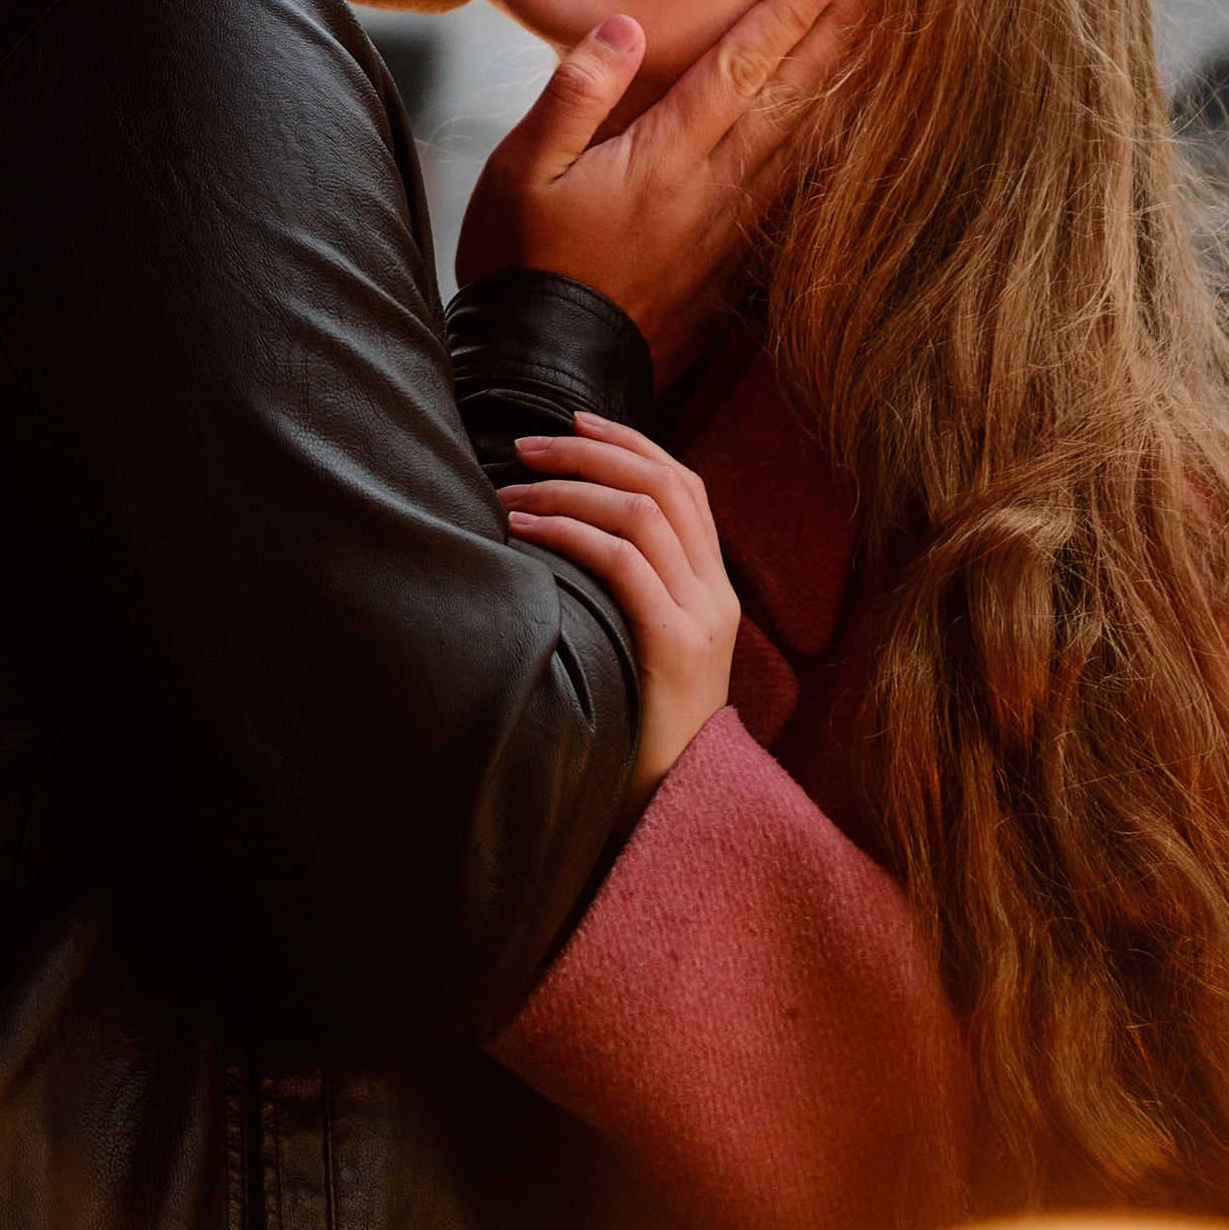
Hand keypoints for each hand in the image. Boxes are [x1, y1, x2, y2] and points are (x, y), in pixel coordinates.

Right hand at [457, 0, 874, 378]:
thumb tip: (626, 26)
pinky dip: (826, 158)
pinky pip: (793, 200)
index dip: (785, 15)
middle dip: (837, 39)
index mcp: (658, 160)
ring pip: (802, 150)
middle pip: (787, 102)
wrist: (545, 374)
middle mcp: (708, 194)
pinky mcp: (731, 270)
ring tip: (886, 48)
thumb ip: (574, 94)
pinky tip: (846, 138)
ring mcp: (727, 236)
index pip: (736, 70)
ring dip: (844, 92)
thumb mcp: (519, 169)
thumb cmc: (520, 264)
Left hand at [499, 415, 738, 809]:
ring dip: (569, 489)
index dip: (630, 440)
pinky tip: (527, 532)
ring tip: (509, 491)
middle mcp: (718, 594)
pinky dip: (571, 534)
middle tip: (525, 443)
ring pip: (643, 513)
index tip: (574, 417)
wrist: (675, 811)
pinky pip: (625, 564)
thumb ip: (629, 595)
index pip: (685, 484)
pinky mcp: (677, 647)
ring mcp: (704, 619)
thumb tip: (560, 533)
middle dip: (591, 450)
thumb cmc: (639, 732)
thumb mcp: (644, 651)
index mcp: (716, 588)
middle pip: (665, 484)